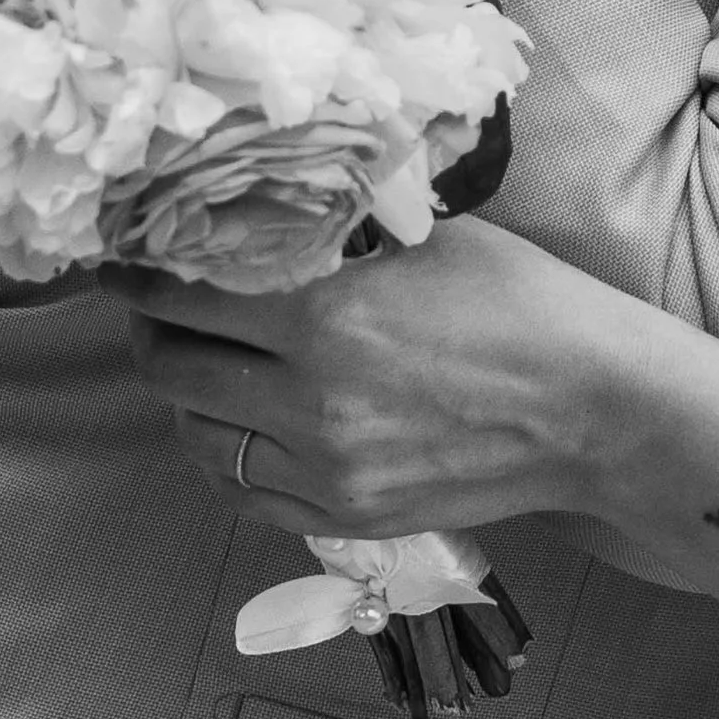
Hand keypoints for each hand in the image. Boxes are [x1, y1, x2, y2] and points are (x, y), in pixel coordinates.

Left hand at [118, 217, 647, 541]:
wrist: (595, 410)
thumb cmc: (523, 303)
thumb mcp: (428, 235)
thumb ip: (336, 224)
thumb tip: (256, 198)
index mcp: (325, 315)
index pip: (183, 293)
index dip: (141, 273)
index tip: (123, 259)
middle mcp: (311, 400)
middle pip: (172, 369)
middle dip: (151, 331)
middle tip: (156, 305)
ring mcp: (326, 470)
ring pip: (199, 437)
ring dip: (185, 395)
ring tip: (200, 361)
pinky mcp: (344, 519)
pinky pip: (243, 493)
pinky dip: (225, 454)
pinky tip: (238, 422)